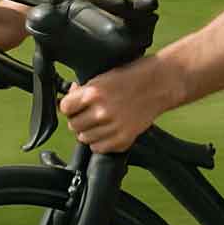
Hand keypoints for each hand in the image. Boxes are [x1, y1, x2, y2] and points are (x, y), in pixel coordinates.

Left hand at [59, 55, 177, 152]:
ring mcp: (113, 127)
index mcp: (93, 93)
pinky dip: (101, 142)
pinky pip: (99, 148)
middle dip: (79, 119)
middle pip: (73, 125)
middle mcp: (101, 111)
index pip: (64, 108)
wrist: (159, 84)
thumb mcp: (103, 77)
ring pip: (84, 139)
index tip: (75, 106)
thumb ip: (83, 91)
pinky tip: (108, 130)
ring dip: (90, 131)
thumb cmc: (132, 77)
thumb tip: (66, 100)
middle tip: (90, 113)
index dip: (69, 107)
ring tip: (102, 122)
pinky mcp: (123, 139)